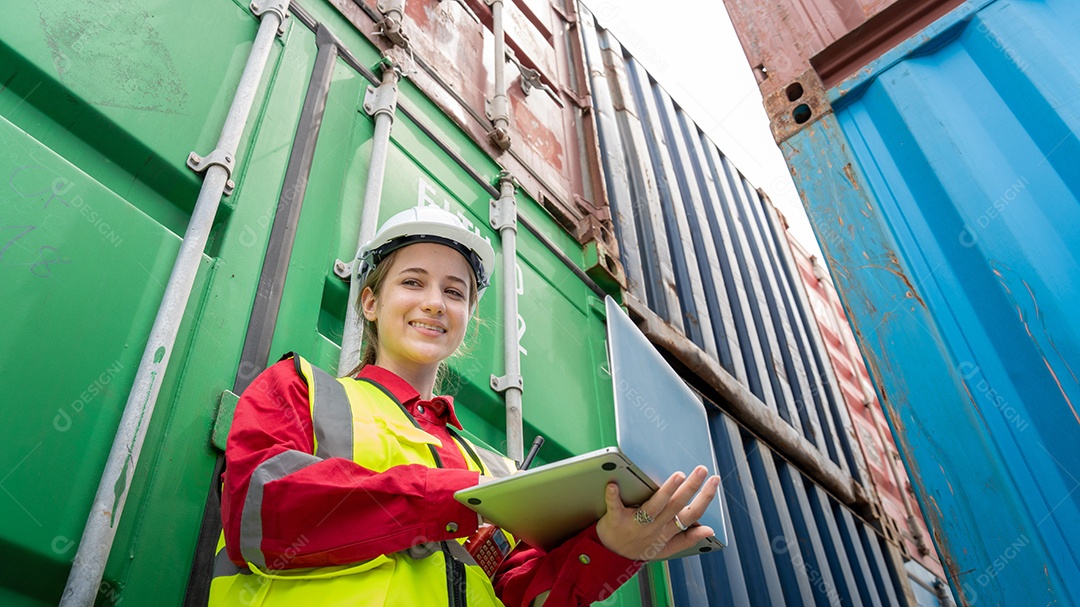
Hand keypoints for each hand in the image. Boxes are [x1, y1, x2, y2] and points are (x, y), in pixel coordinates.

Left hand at [595, 465, 719, 560]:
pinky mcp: (615, 518)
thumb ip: (687, 539)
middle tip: (701, 470)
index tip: (714, 481)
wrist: (611, 557)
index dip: (705, 498)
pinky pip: (615, 506)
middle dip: (692, 487)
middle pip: (677, 505)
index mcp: (667, 532)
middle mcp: (654, 527)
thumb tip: (709, 530)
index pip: (691, 514)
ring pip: (654, 506)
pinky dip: (613, 496)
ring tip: (679, 476)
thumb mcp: (666, 549)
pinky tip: (613, 484)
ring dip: (666, 491)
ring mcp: (635, 523)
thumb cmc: (639, 548)